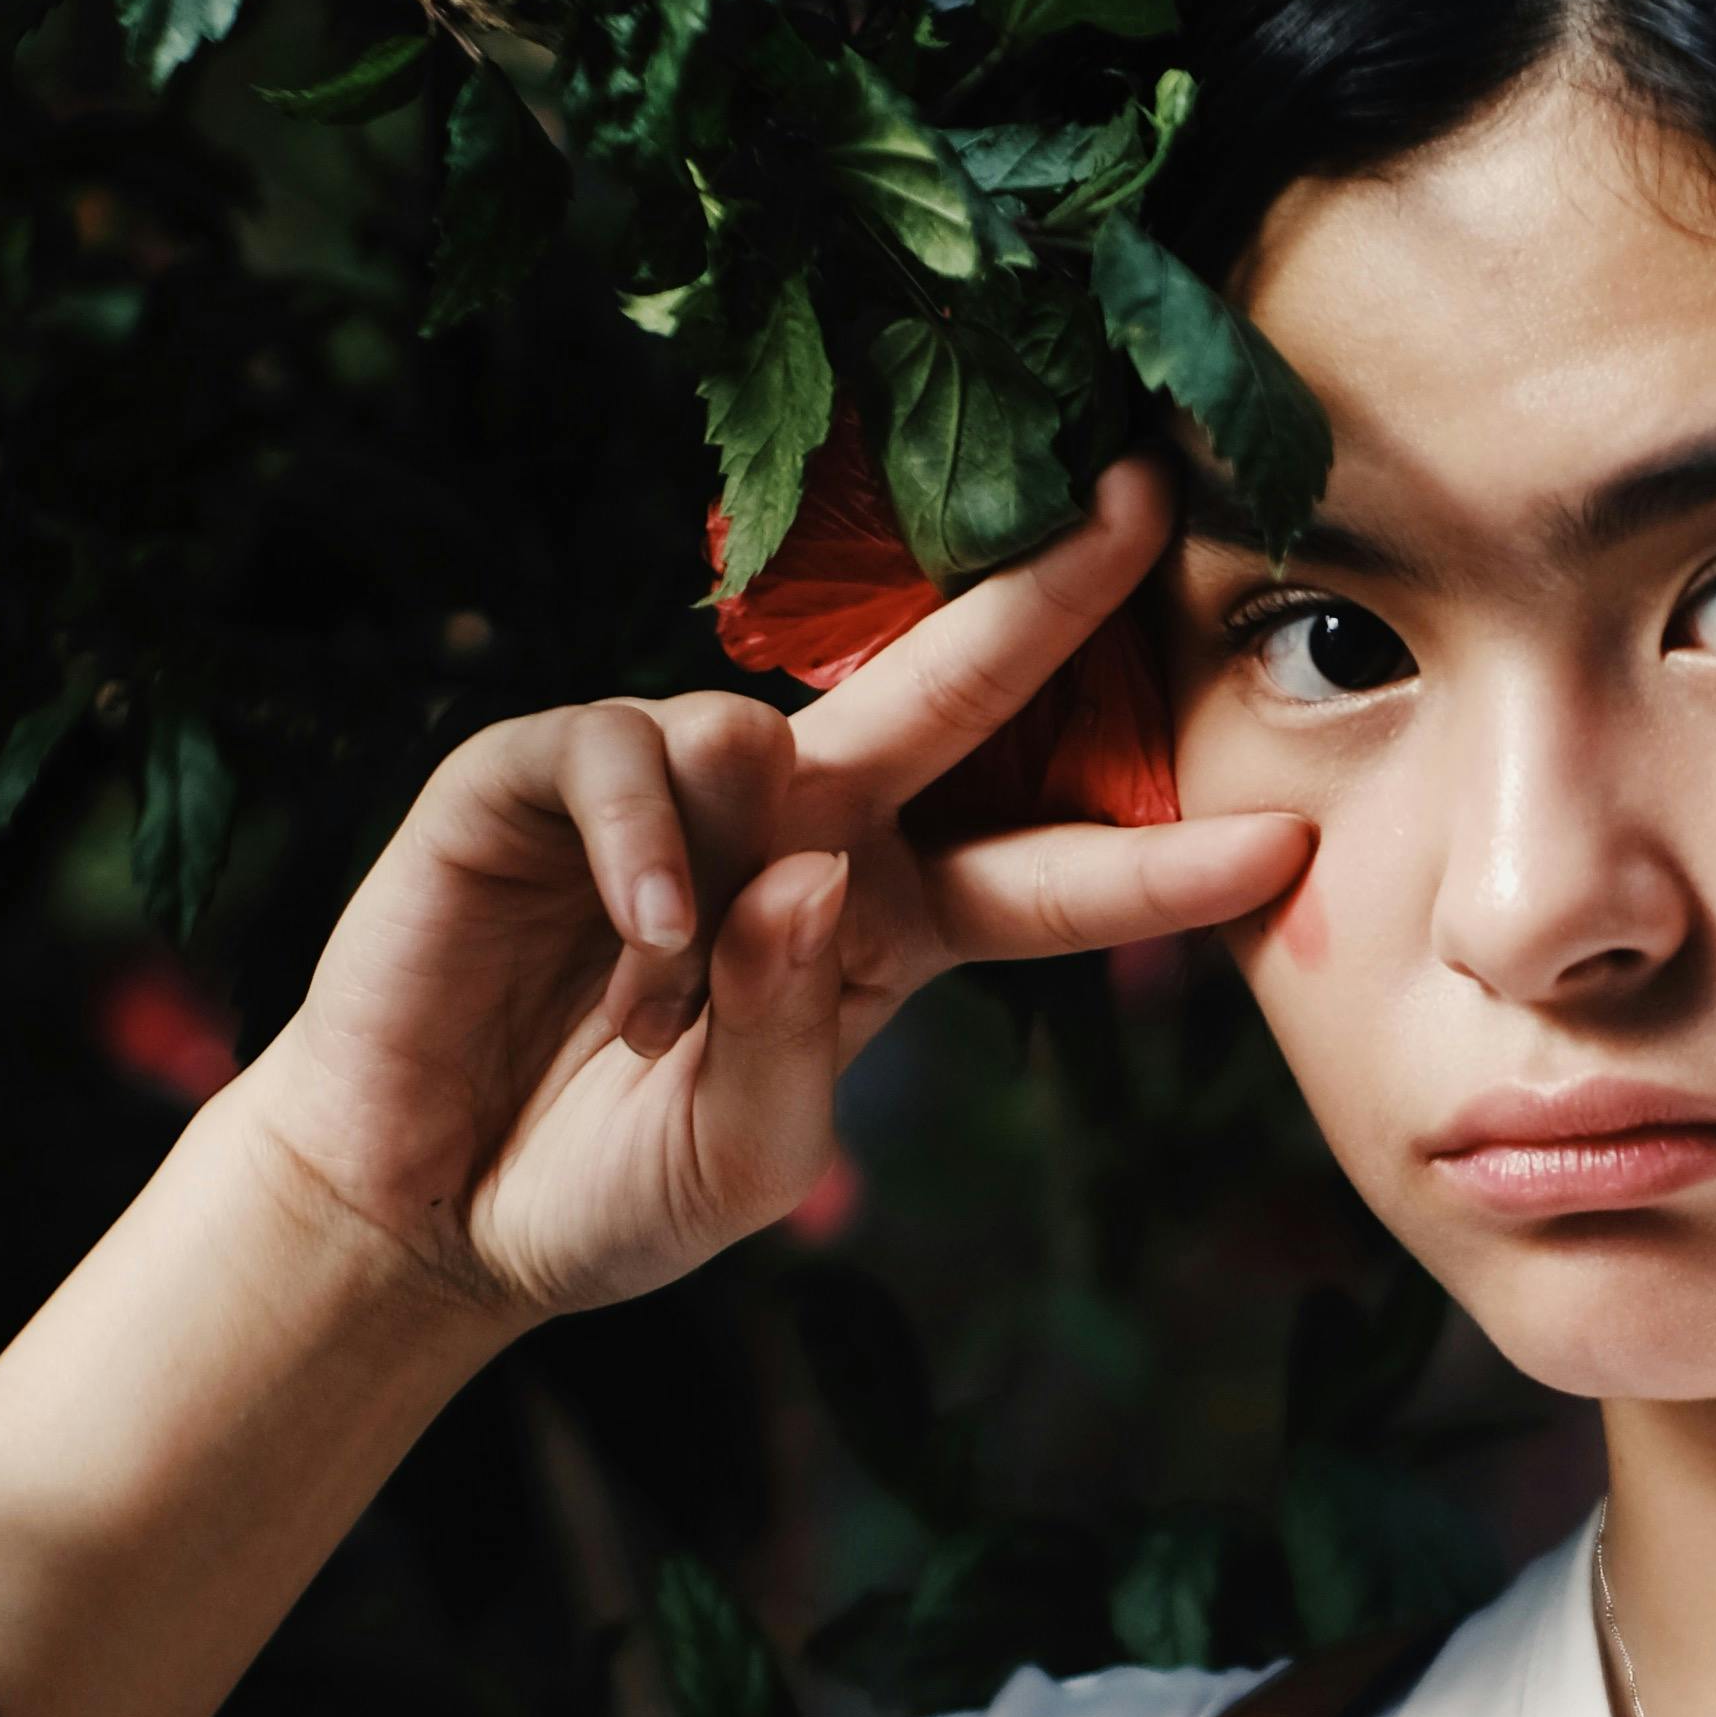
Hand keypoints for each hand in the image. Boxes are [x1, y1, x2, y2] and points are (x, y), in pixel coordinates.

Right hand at [236, 464, 1305, 1326]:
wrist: (427, 1213)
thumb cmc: (603, 1186)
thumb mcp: (744, 1151)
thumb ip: (792, 1027)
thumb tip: (805, 872)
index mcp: (879, 922)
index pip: (1044, 877)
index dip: (1159, 865)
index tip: (1288, 842)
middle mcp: (793, 828)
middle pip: (953, 691)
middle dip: (1051, 593)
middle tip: (1146, 503)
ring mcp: (666, 791)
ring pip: (759, 737)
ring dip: (725, 881)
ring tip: (656, 1018)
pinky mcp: (531, 777)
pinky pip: (618, 753)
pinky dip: (638, 848)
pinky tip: (629, 948)